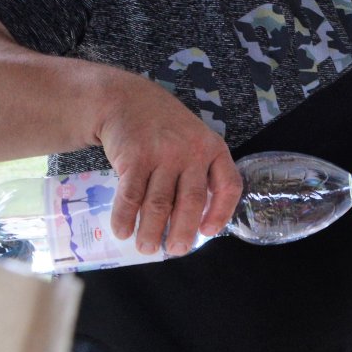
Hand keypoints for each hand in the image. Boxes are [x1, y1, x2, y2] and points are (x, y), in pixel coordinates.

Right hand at [94, 75, 240, 256]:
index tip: (208, 232)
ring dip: (151, 231)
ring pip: (158, 203)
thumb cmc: (165, 128)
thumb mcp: (195, 140)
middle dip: (182, 231)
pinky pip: (130, 195)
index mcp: (213, 149)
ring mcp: (162, 154)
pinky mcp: (134, 158)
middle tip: (176, 251)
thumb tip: (196, 219)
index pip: (229, 185)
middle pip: (191, 201)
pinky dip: (125, 217)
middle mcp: (191, 152)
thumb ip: (200, 172)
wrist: (126, 100)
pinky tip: (122, 231)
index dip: (222, 212)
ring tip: (147, 248)